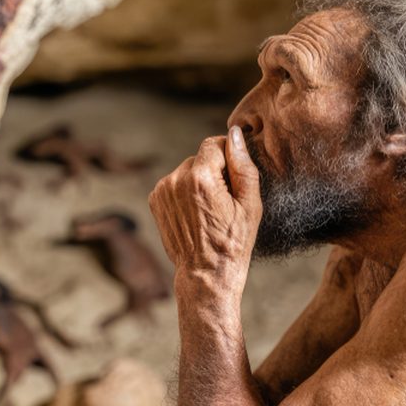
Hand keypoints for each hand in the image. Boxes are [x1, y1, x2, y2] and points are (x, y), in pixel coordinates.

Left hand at [148, 127, 261, 277]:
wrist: (205, 272)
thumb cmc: (233, 241)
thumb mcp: (250, 204)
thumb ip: (243, 165)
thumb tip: (234, 134)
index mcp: (200, 177)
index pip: (214, 143)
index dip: (228, 155)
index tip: (234, 175)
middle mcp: (175, 179)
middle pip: (199, 158)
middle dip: (213, 171)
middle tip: (224, 200)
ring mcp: (162, 190)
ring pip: (186, 170)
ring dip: (197, 181)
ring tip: (208, 209)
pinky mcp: (155, 200)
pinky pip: (174, 183)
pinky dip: (184, 192)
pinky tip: (194, 213)